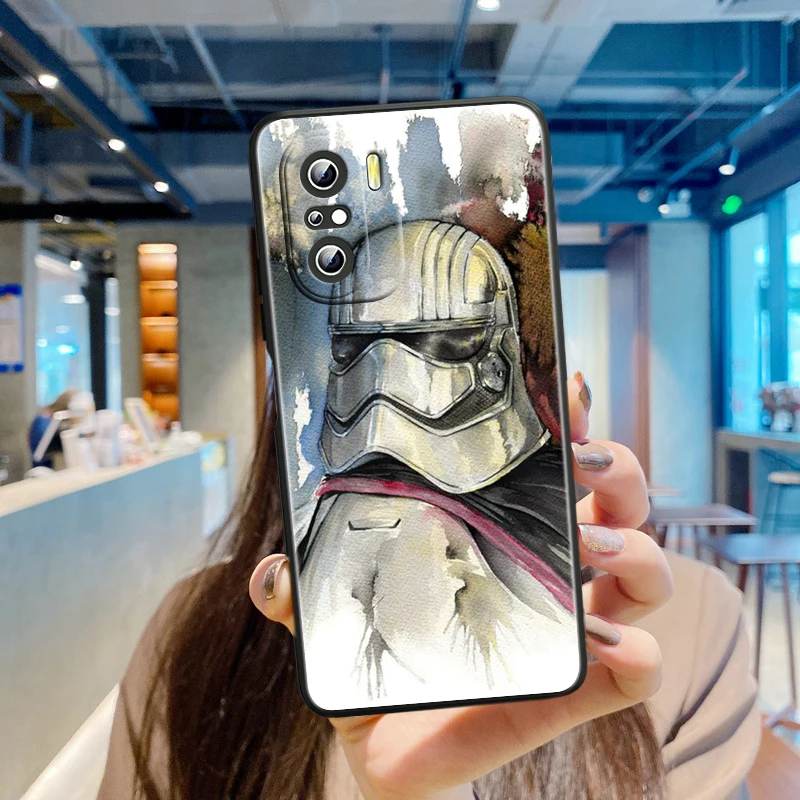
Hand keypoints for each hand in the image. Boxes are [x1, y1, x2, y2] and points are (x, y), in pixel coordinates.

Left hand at [248, 373, 672, 799]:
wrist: (389, 753)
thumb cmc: (380, 668)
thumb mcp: (342, 619)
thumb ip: (306, 597)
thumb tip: (272, 573)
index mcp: (505, 537)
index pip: (552, 469)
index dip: (567, 424)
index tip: (562, 391)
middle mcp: (551, 573)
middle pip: (619, 504)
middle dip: (620, 472)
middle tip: (588, 464)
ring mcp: (574, 629)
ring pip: (648, 571)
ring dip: (640, 549)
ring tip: (594, 548)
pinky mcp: (582, 691)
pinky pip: (642, 667)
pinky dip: (639, 650)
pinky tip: (603, 641)